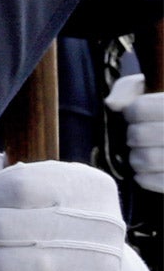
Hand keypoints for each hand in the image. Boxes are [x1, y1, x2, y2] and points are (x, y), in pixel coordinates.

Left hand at [106, 73, 163, 194]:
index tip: (134, 115)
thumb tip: (112, 104)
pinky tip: (148, 169)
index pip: (138, 109)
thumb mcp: (143, 89)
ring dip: (136, 158)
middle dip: (132, 136)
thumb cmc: (155, 107)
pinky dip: (145, 177)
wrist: (162, 127)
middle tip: (137, 137)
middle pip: (139, 136)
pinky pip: (157, 181)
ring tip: (142, 152)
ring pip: (146, 159)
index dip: (131, 113)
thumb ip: (126, 90)